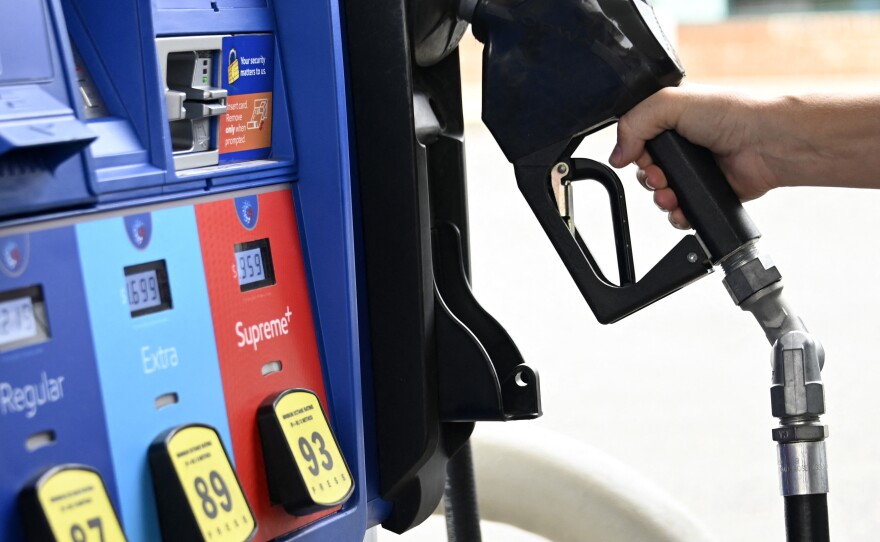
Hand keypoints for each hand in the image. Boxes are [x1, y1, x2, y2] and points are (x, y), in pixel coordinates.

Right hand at [609, 85, 776, 228]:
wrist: (767, 144)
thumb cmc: (732, 115)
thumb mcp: (670, 102)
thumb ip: (634, 122)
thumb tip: (617, 155)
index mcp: (670, 120)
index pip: (636, 140)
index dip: (633, 153)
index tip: (641, 157)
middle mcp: (681, 145)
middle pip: (645, 171)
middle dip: (648, 179)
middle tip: (661, 176)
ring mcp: (693, 171)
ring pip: (660, 194)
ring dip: (660, 199)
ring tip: (672, 195)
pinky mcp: (704, 193)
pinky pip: (680, 212)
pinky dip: (677, 215)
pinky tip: (682, 210)